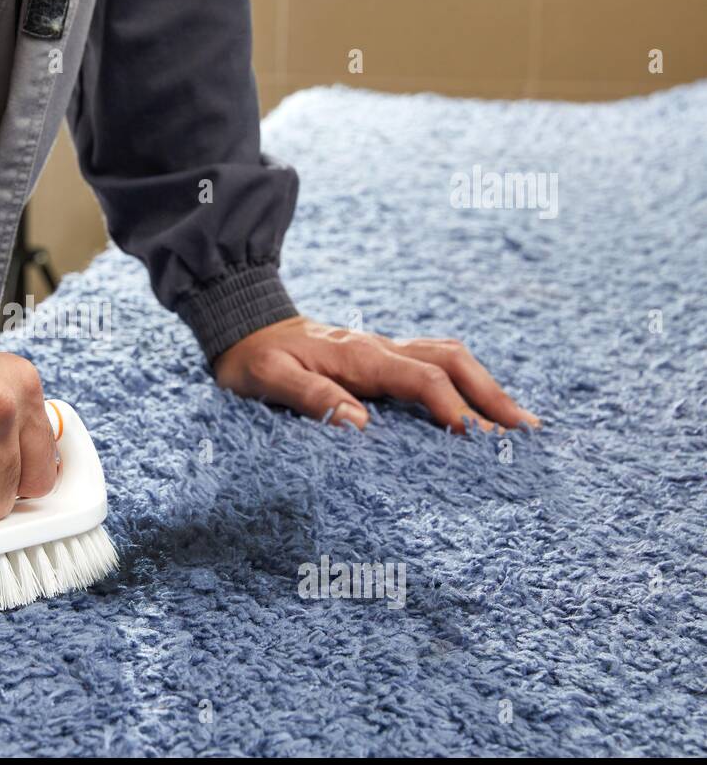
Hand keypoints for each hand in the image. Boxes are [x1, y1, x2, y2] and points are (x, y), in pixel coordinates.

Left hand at [213, 316, 539, 432]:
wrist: (241, 325)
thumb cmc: (251, 359)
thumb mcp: (268, 380)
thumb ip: (310, 398)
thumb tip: (359, 424)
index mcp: (359, 356)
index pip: (421, 379)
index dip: (450, 406)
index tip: (475, 438)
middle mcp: (380, 349)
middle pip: (451, 361)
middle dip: (490, 394)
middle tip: (524, 432)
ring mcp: (383, 352)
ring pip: (449, 358)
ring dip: (485, 386)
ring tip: (518, 422)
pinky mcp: (380, 360)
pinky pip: (434, 366)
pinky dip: (465, 383)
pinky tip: (479, 408)